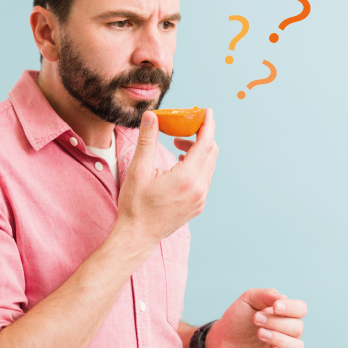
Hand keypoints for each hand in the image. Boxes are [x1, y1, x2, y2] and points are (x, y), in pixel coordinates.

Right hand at [116, 108, 217, 243]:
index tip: (206, 111)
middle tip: (187, 126)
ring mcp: (200, 199)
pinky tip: (181, 163)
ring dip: (199, 150)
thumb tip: (151, 116)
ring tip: (178, 144)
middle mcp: (199, 189)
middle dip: (202, 135)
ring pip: (210, 166)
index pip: (205, 143)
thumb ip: (147, 140)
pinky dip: (198, 165)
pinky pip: (205, 178)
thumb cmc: (135, 205)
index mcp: (186, 178)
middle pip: (212, 152)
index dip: (207, 124)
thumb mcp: (138, 169)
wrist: (137, 236)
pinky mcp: (198, 206)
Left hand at [206, 288, 305, 347]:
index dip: (291, 308)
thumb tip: (283, 298)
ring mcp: (283, 346)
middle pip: (297, 327)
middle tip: (256, 319)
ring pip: (297, 345)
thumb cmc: (238, 318)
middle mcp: (287, 330)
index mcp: (283, 312)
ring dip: (279, 338)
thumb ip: (265, 295)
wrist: (223, 339)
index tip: (274, 307)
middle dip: (276, 322)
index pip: (300, 309)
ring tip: (260, 333)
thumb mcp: (248, 300)